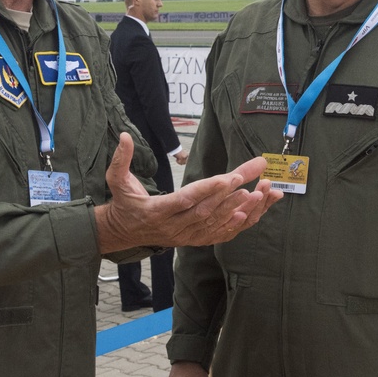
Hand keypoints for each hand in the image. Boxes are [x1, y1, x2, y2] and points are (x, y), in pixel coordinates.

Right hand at [95, 133, 281, 252]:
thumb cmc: (124, 203)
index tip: (229, 177)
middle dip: (232, 195)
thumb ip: (120, 160)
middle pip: (207, 210)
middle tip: (252, 179)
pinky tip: (252, 212)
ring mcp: (186, 236)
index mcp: (156, 212)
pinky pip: (219, 234)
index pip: (185, 200)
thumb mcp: (116, 181)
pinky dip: (237, 225)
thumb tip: (124, 137)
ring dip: (241, 208)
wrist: (124, 233)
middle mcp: (174, 227)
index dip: (207, 190)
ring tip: (261, 193)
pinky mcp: (194, 240)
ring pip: (217, 223)